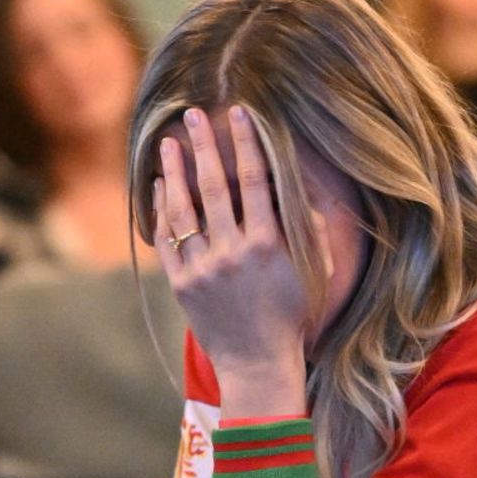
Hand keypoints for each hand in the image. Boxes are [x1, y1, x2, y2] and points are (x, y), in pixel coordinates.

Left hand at [154, 106, 308, 416]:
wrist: (258, 362)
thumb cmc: (292, 314)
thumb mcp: (313, 271)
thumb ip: (310, 228)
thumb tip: (302, 187)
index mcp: (267, 246)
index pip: (253, 181)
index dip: (246, 144)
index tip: (238, 115)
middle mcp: (232, 253)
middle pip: (213, 186)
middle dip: (204, 146)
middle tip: (194, 115)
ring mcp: (203, 269)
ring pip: (183, 209)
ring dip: (175, 172)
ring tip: (169, 144)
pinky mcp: (182, 284)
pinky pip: (168, 237)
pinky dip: (164, 209)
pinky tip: (163, 186)